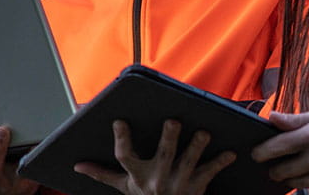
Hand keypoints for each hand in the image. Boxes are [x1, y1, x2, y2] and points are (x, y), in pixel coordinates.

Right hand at [73, 119, 234, 194]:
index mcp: (137, 177)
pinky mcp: (197, 187)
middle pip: (163, 156)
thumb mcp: (125, 188)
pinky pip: (210, 174)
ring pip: (189, 163)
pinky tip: (230, 152)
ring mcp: (179, 184)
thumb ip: (103, 175)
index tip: (120, 122)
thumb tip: (78, 165)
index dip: (122, 140)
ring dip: (197, 147)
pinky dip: (220, 163)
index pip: (125, 157)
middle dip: (169, 139)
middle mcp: (157, 180)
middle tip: (173, 121)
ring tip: (204, 133)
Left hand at [251, 109, 308, 193]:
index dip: (262, 152)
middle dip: (275, 170)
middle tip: (273, 169)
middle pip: (284, 170)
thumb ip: (294, 119)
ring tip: (290, 173)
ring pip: (298, 183)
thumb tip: (271, 117)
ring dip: (292, 179)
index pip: (278, 146)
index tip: (255, 154)